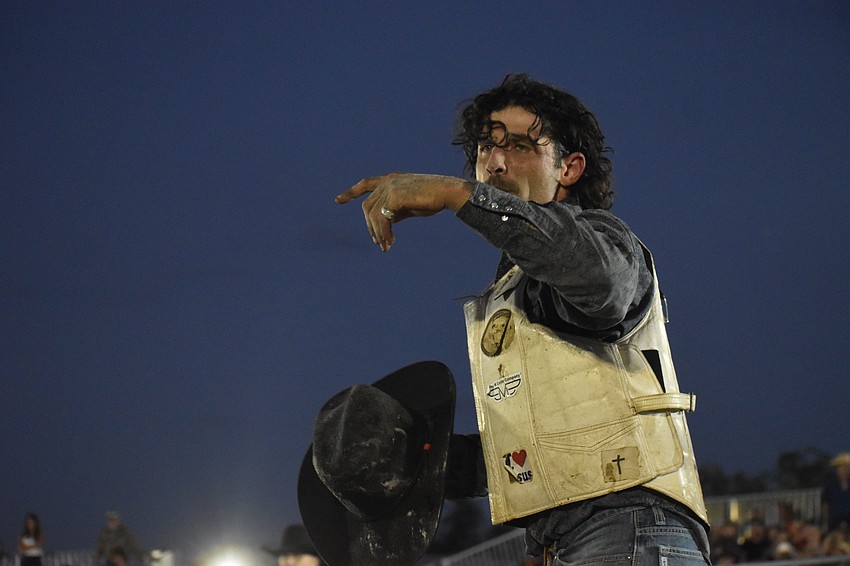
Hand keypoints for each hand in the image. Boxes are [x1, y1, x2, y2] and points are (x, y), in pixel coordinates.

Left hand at [335, 173, 471, 251]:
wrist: (447, 192)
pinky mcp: (394, 196)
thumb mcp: (409, 205)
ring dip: (378, 234)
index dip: (351, 192)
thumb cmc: (432, 199)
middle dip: (370, 227)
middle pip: (367, 207)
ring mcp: (390, 187)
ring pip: (373, 215)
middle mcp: (387, 181)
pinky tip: (391, 242)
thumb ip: (394, 210)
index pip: (365, 184)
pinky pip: (382, 219)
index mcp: (391, 180)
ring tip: (385, 246)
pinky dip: (384, 233)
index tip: (338, 200)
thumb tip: (384, 224)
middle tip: (378, 243)